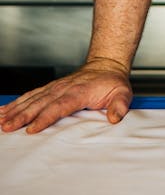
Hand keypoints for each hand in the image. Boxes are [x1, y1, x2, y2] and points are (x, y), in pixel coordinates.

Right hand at [0, 58, 132, 133]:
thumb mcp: (123, 93)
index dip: (45, 118)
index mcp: (79, 92)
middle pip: (40, 103)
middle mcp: (64, 89)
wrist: (106, 65)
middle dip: (22, 116)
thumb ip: (120, 105)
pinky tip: (4, 110)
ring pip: (32, 99)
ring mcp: (55, 88)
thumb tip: (115, 117)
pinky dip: (16, 103)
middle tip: (7, 127)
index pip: (60, 106)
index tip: (32, 128)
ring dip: (16, 110)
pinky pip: (31, 96)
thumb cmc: (112, 83)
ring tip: (1, 121)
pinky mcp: (50, 89)